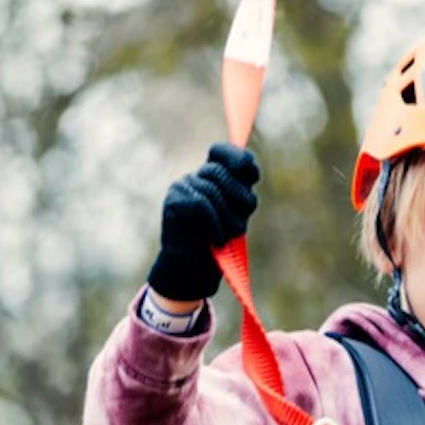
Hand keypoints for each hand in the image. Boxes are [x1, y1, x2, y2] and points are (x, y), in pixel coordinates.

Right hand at [147, 143, 260, 301]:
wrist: (193, 271)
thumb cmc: (218, 246)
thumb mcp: (235, 217)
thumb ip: (240, 194)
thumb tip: (250, 168)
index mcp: (212, 178)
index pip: (223, 153)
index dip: (238, 159)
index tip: (250, 173)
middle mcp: (196, 178)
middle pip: (222, 173)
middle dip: (238, 200)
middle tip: (238, 227)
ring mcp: (182, 187)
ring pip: (212, 190)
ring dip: (227, 219)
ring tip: (225, 238)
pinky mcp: (174, 201)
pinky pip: (201, 205)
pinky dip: (214, 225)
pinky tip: (216, 240)